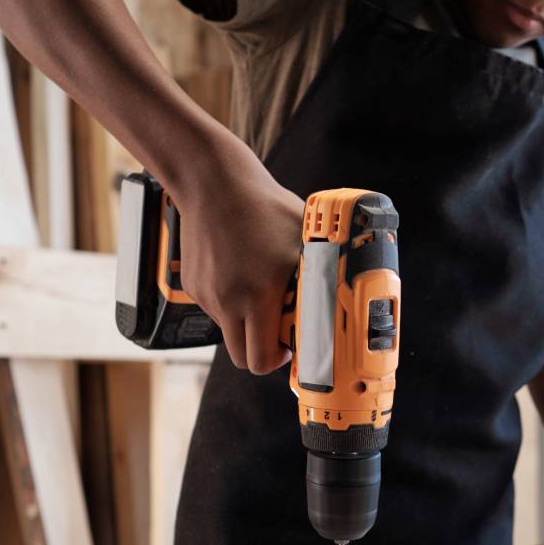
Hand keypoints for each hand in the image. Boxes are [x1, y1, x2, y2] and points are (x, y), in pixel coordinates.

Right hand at [169, 135, 303, 373]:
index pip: (262, 358)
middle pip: (242, 357)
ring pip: (229, 331)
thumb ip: (323, 271)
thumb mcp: (304, 240)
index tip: (292, 349)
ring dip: (248, 324)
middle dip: (263, 352)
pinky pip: (216, 309)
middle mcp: (228, 301)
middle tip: (280, 333)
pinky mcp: (195, 286)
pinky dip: (232, 302)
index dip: (279, 360)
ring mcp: (208, 295)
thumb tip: (349, 290)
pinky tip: (242, 273)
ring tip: (262, 291)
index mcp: (258, 295)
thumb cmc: (264, 207)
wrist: (213, 183)